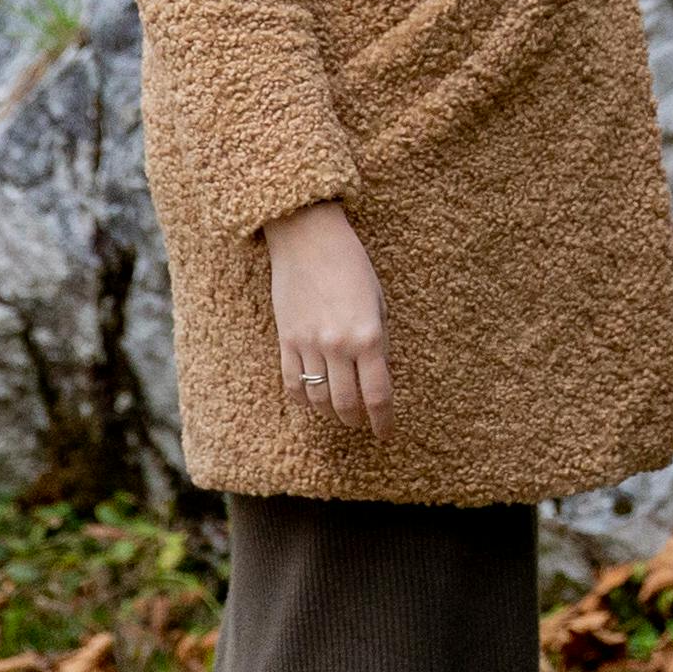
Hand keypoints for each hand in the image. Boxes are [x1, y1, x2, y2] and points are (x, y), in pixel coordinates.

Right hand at [264, 203, 391, 430]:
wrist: (308, 238)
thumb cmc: (351, 265)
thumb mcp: (378, 301)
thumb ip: (379, 341)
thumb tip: (378, 374)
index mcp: (369, 337)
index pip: (377, 395)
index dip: (383, 420)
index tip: (385, 433)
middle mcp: (338, 346)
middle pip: (346, 404)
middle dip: (356, 420)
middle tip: (361, 423)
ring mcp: (308, 345)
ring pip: (318, 398)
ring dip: (330, 413)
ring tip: (338, 413)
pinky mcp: (286, 340)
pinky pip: (292, 383)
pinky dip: (303, 399)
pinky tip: (312, 399)